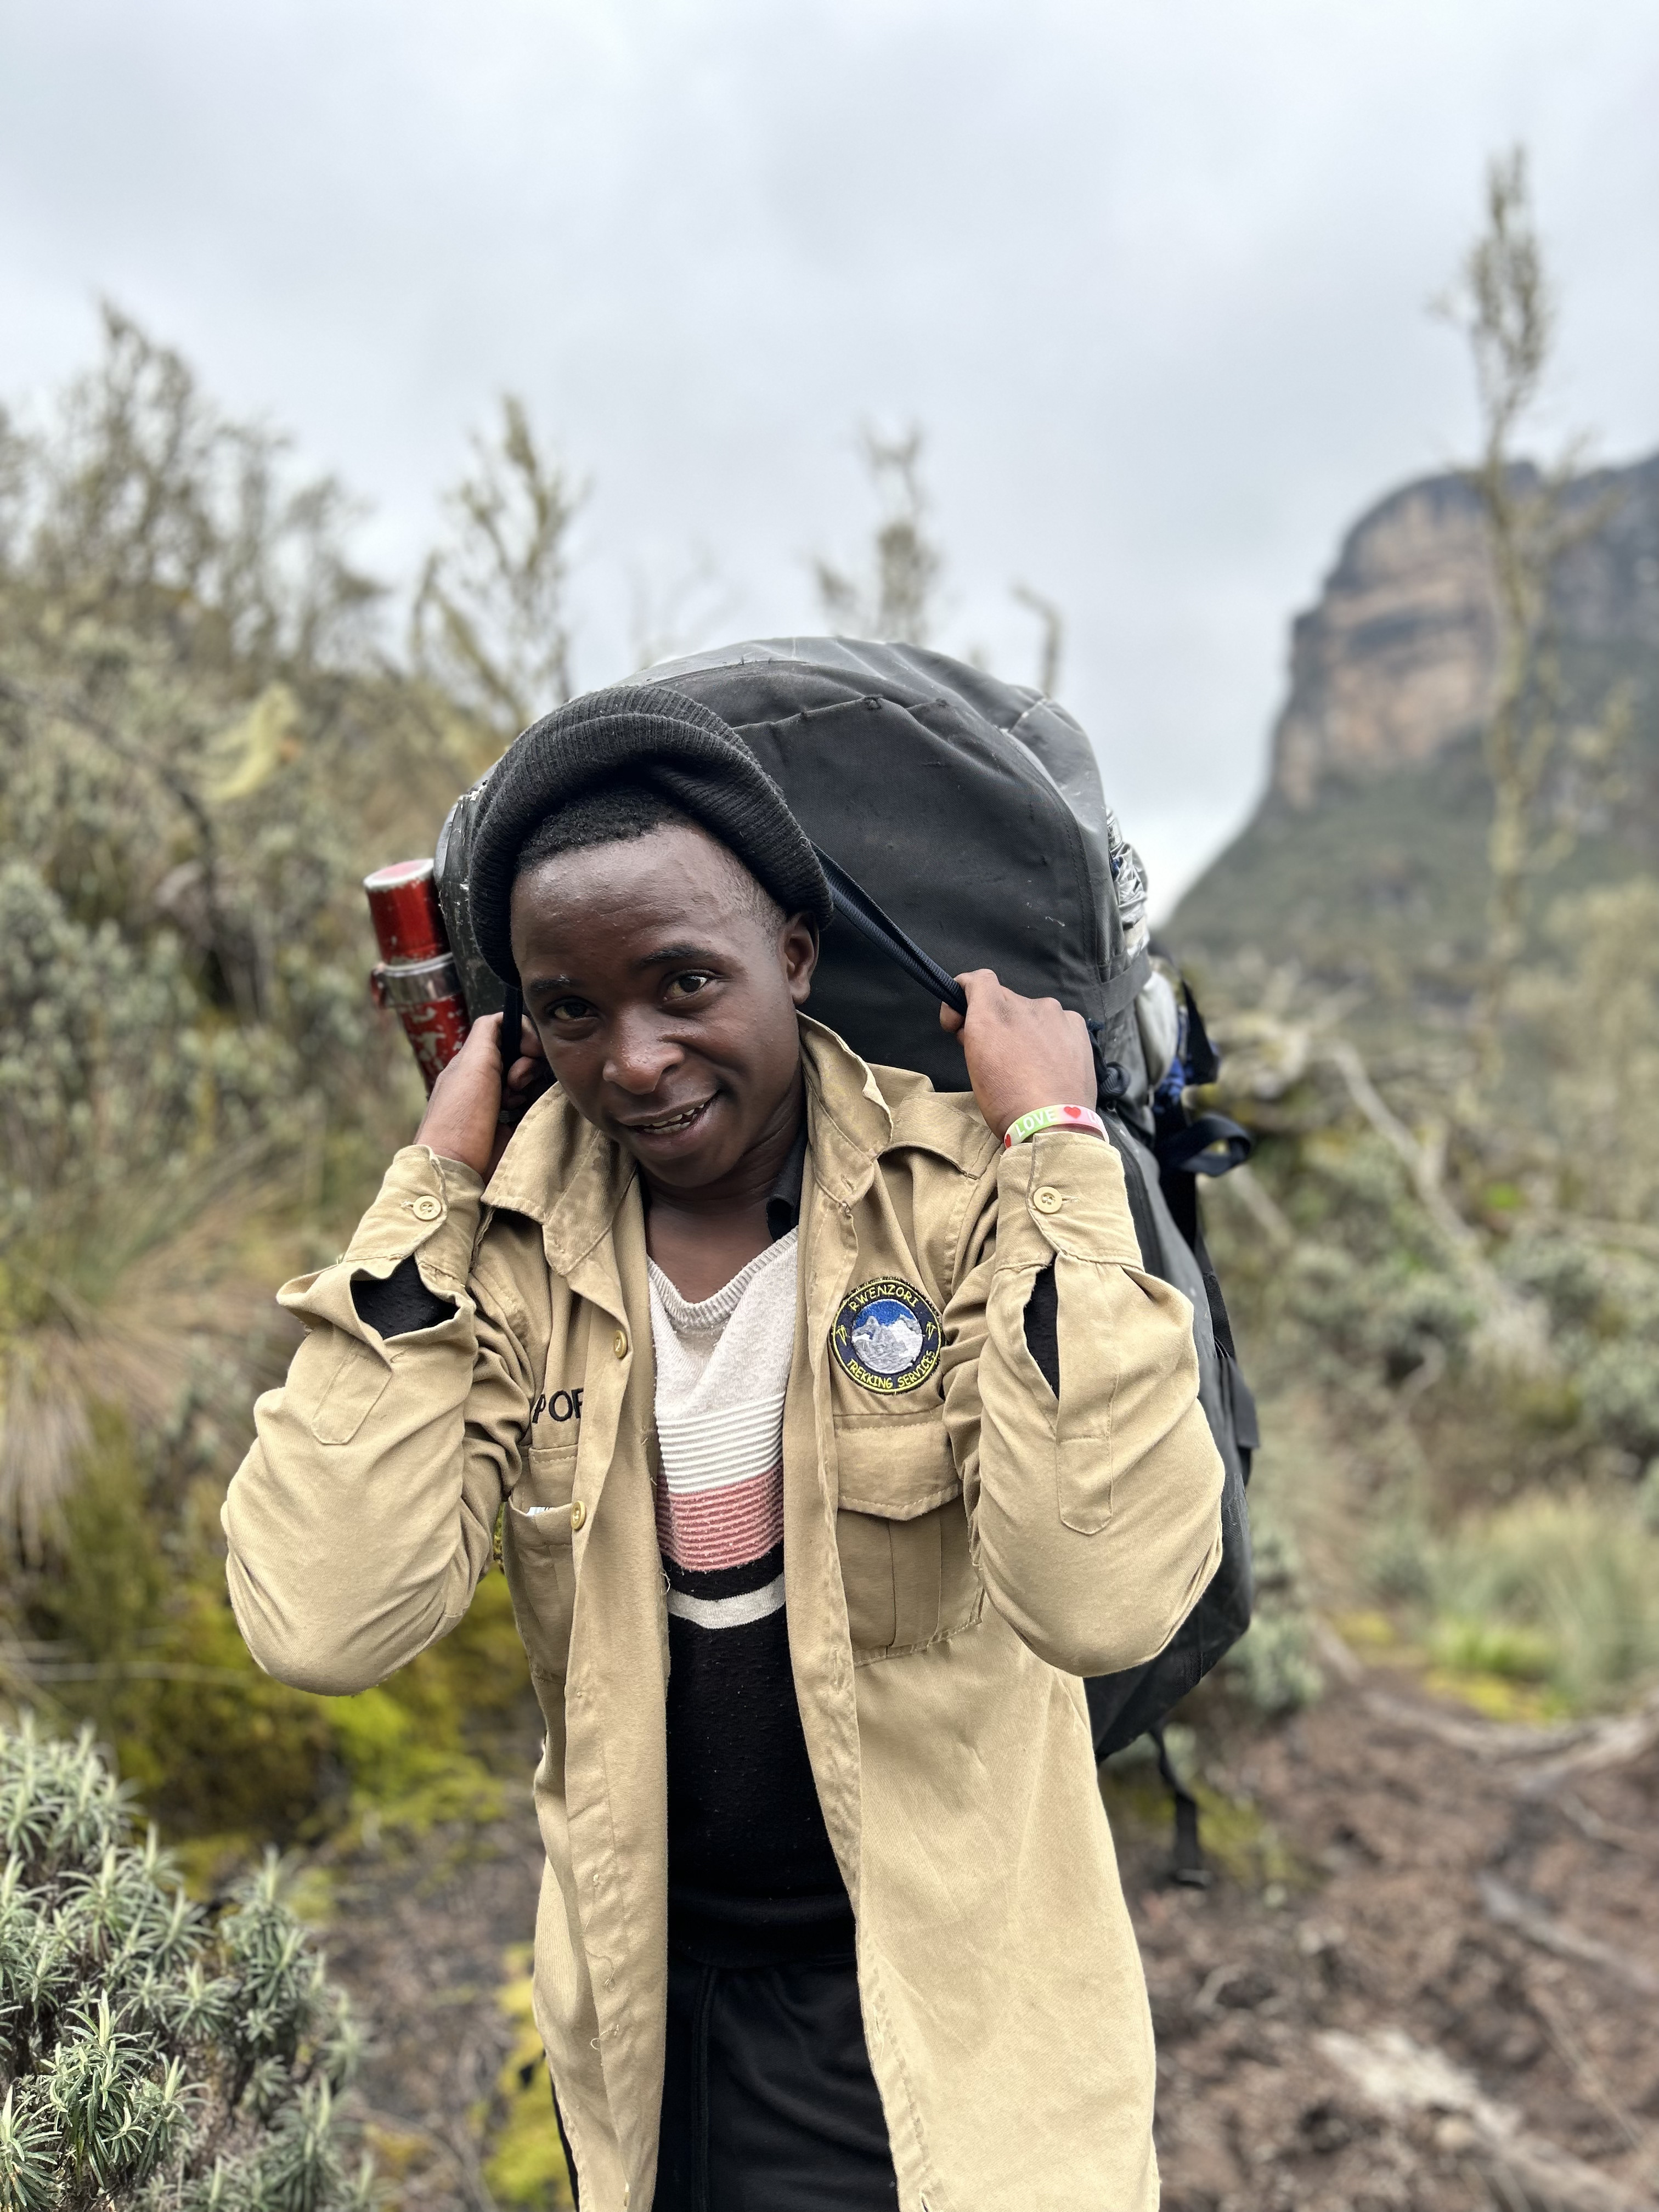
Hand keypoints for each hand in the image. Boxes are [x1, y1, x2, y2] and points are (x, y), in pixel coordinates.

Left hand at [415, 1012, 551, 1179]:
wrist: (457, 1167)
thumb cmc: (460, 1115)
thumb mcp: (472, 1062)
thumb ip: (489, 1032)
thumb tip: (510, 1018)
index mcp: (472, 1061)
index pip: (506, 1030)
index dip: (523, 1034)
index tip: (529, 1050)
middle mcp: (485, 1079)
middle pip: (523, 1055)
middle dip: (527, 1064)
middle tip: (516, 1084)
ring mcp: (499, 1104)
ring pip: (532, 1080)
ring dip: (530, 1087)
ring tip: (516, 1102)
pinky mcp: (512, 1126)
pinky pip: (534, 1105)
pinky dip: (534, 1105)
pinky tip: (524, 1114)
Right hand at [940, 970, 1097, 1140]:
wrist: (1053, 1125)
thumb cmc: (1006, 1103)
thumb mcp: (974, 1067)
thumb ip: (972, 1034)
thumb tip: (970, 1025)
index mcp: (992, 1013)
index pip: (977, 980)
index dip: (963, 995)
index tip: (959, 1021)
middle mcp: (1024, 1003)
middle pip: (1004, 1000)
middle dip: (995, 1021)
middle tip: (996, 1053)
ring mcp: (1055, 1013)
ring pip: (1032, 1012)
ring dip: (1025, 1029)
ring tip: (1030, 1063)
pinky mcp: (1077, 1026)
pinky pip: (1057, 1022)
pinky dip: (1051, 1036)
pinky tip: (1052, 1063)